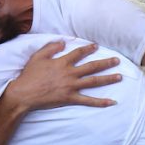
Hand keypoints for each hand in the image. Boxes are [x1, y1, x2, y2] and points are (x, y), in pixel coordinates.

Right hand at [4, 41, 121, 111]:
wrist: (24, 94)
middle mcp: (70, 73)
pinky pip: (88, 100)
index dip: (88, 49)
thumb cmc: (29, 75)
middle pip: (92, 66)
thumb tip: (62, 42)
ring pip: (93, 82)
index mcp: (62, 62)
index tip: (96, 46)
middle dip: (106, 63)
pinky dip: (100, 102)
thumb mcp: (37, 57)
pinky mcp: (70, 98)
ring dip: (108, 79)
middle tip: (117, 60)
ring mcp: (71, 87)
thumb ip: (50, 48)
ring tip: (119, 77)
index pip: (79, 53)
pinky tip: (111, 102)